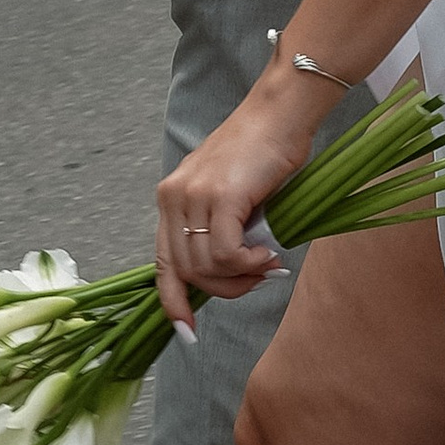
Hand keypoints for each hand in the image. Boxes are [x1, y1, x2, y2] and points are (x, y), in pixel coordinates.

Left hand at [155, 63, 320, 328]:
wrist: (282, 113)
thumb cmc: (265, 151)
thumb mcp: (231, 194)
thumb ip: (221, 228)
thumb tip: (234, 272)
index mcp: (171, 197)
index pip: (163, 263)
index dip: (173, 301)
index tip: (186, 330)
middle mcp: (174, 196)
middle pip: (188, 272)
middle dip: (225, 288)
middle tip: (259, 278)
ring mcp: (194, 195)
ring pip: (206, 267)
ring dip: (240, 276)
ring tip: (267, 262)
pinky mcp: (220, 196)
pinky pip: (225, 253)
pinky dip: (248, 262)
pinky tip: (268, 252)